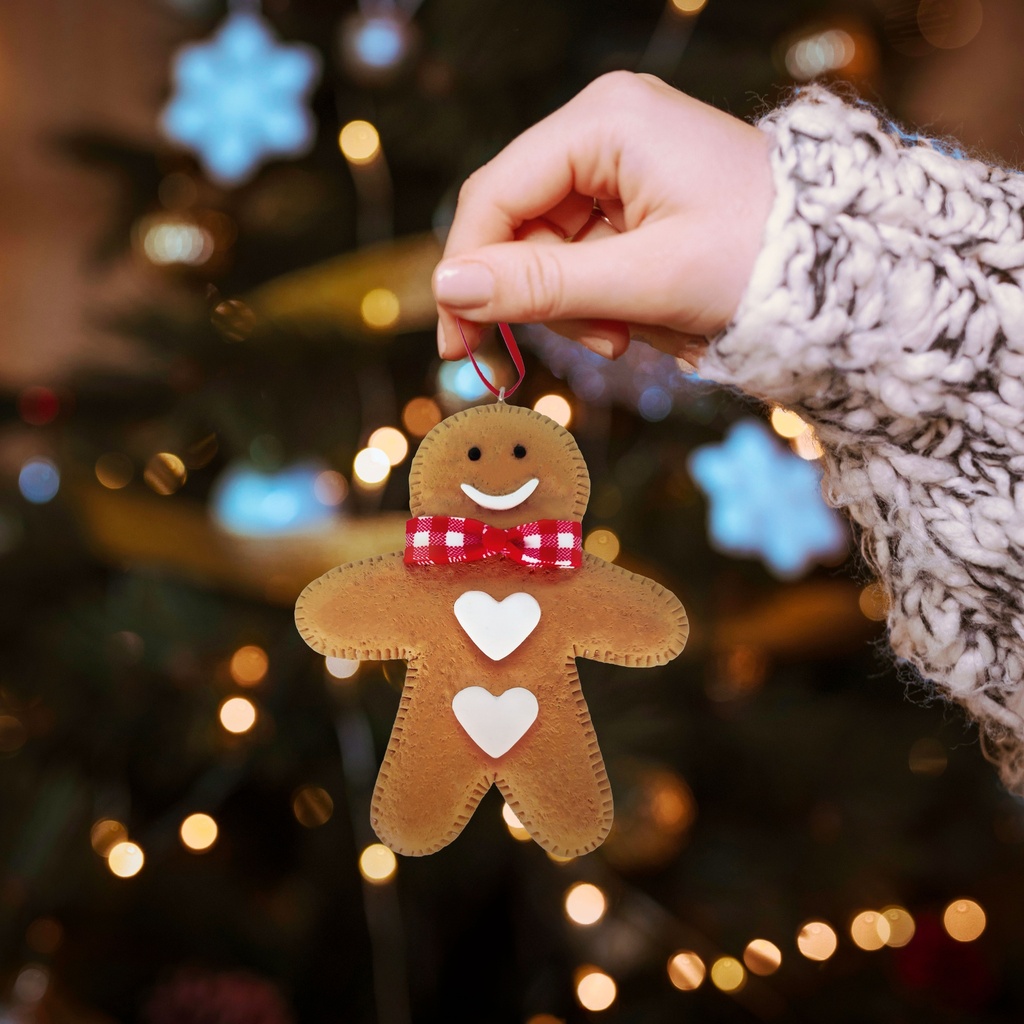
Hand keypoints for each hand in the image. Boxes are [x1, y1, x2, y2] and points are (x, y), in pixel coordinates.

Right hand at [432, 71, 773, 362]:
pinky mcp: (634, 195)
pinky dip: (597, 298)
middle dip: (537, 294)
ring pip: (547, 246)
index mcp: (604, 121)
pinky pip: (583, 253)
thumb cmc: (758, 261)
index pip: (496, 195)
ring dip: (573, 304)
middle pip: (518, 222)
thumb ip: (541, 285)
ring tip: (625, 335)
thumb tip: (448, 291)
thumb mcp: (644, 281)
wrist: (840, 270)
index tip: (458, 343)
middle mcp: (604, 127)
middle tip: (572, 349)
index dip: (467, 272)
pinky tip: (633, 321)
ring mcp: (620, 160)